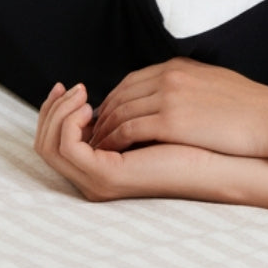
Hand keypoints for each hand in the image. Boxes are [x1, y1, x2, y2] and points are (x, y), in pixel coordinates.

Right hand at [34, 81, 219, 201]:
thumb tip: (107, 95)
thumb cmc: (194, 137)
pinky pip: (66, 149)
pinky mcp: (105, 176)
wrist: (222, 158)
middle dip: (51, 110)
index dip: (55, 112)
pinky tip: (87, 107)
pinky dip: (69, 123)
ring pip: (49, 146)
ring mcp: (96, 180)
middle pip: (45, 145)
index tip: (69, 87)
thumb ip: (126, 113)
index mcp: (101, 165)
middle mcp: (93, 177)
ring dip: (58, 113)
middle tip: (70, 88)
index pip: (56, 142)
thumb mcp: (150, 119)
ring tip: (82, 95)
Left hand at [88, 57, 267, 159]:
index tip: (105, 118)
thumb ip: (187, 85)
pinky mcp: (171, 120)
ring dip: (101, 131)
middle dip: (100, 116)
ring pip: (118, 112)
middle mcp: (168, 76)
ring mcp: (168, 97)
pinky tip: (107, 154)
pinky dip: (112, 142)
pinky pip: (128, 130)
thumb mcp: (212, 82)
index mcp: (178, 66)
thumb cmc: (249, 107)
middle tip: (89, 135)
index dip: (113, 100)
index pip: (131, 81)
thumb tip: (173, 97)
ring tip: (93, 148)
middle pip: (119, 95)